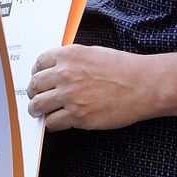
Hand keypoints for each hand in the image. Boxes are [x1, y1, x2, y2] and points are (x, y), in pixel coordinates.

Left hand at [26, 44, 152, 130]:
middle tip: (36, 98)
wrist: (143, 85)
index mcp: (69, 55)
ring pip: (38, 105)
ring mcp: (70, 96)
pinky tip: (57, 122)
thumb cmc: (124, 68)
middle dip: (33, 93)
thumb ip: (72, 60)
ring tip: (41, 113)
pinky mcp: (77, 116)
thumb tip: (58, 69)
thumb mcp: (94, 53)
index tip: (38, 80)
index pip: (39, 63)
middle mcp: (65, 74)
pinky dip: (52, 124)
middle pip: (34, 85)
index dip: (36, 73)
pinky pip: (52, 122)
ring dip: (37, 110)